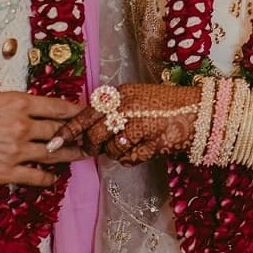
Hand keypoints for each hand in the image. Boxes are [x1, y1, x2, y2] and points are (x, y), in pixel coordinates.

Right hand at [0, 90, 88, 187]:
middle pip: (59, 131)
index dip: (75, 111)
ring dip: (70, 155)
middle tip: (91, 135)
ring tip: (83, 155)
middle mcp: (21, 126)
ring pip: (53, 155)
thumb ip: (7, 101)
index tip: (86, 112)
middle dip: (77, 133)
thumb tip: (18, 107)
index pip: (56, 107)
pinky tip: (54, 177)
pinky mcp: (5, 173)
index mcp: (16, 103)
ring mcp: (15, 151)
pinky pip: (36, 177)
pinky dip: (48, 178)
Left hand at [57, 83, 200, 162]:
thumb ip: (113, 108)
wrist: (199, 109)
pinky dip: (133, 158)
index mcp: (121, 94)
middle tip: (99, 149)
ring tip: (129, 145)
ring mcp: (142, 124)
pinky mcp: (155, 142)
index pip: (86, 114)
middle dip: (93, 147)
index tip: (53, 144)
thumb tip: (86, 128)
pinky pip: (131, 158)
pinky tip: (143, 149)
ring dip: (116, 153)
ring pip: (112, 149)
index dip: (68, 131)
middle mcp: (128, 107)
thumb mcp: (136, 97)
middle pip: (95, 135)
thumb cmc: (165, 104)